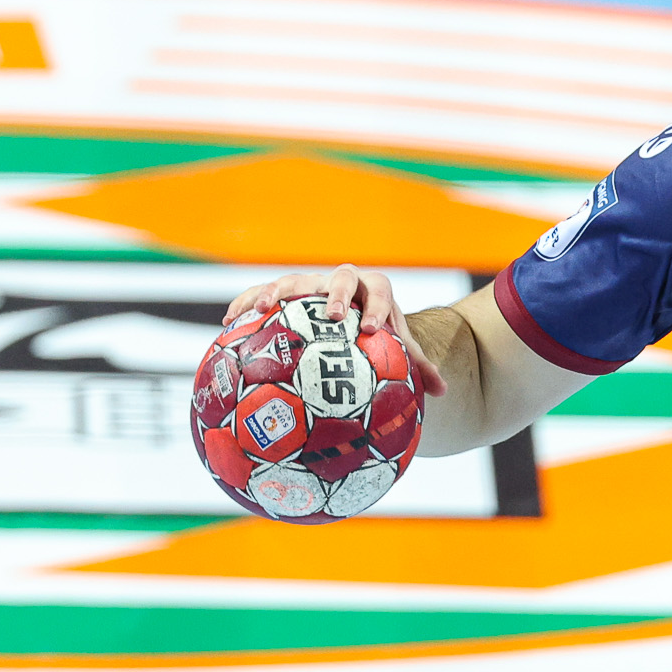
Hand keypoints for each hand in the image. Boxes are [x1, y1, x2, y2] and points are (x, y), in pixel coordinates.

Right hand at [222, 264, 446, 395]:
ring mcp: (312, 284)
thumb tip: (443, 391)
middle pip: (340, 279)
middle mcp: (343, 283)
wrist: (353, 315)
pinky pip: (263, 292)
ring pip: (295, 280)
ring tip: (261, 308)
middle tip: (328, 315)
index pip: (379, 292)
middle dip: (334, 294)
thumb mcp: (396, 346)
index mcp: (375, 292)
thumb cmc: (378, 335)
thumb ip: (417, 365)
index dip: (375, 307)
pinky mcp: (286, 292)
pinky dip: (247, 301)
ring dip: (278, 290)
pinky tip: (229, 321)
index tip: (369, 328)